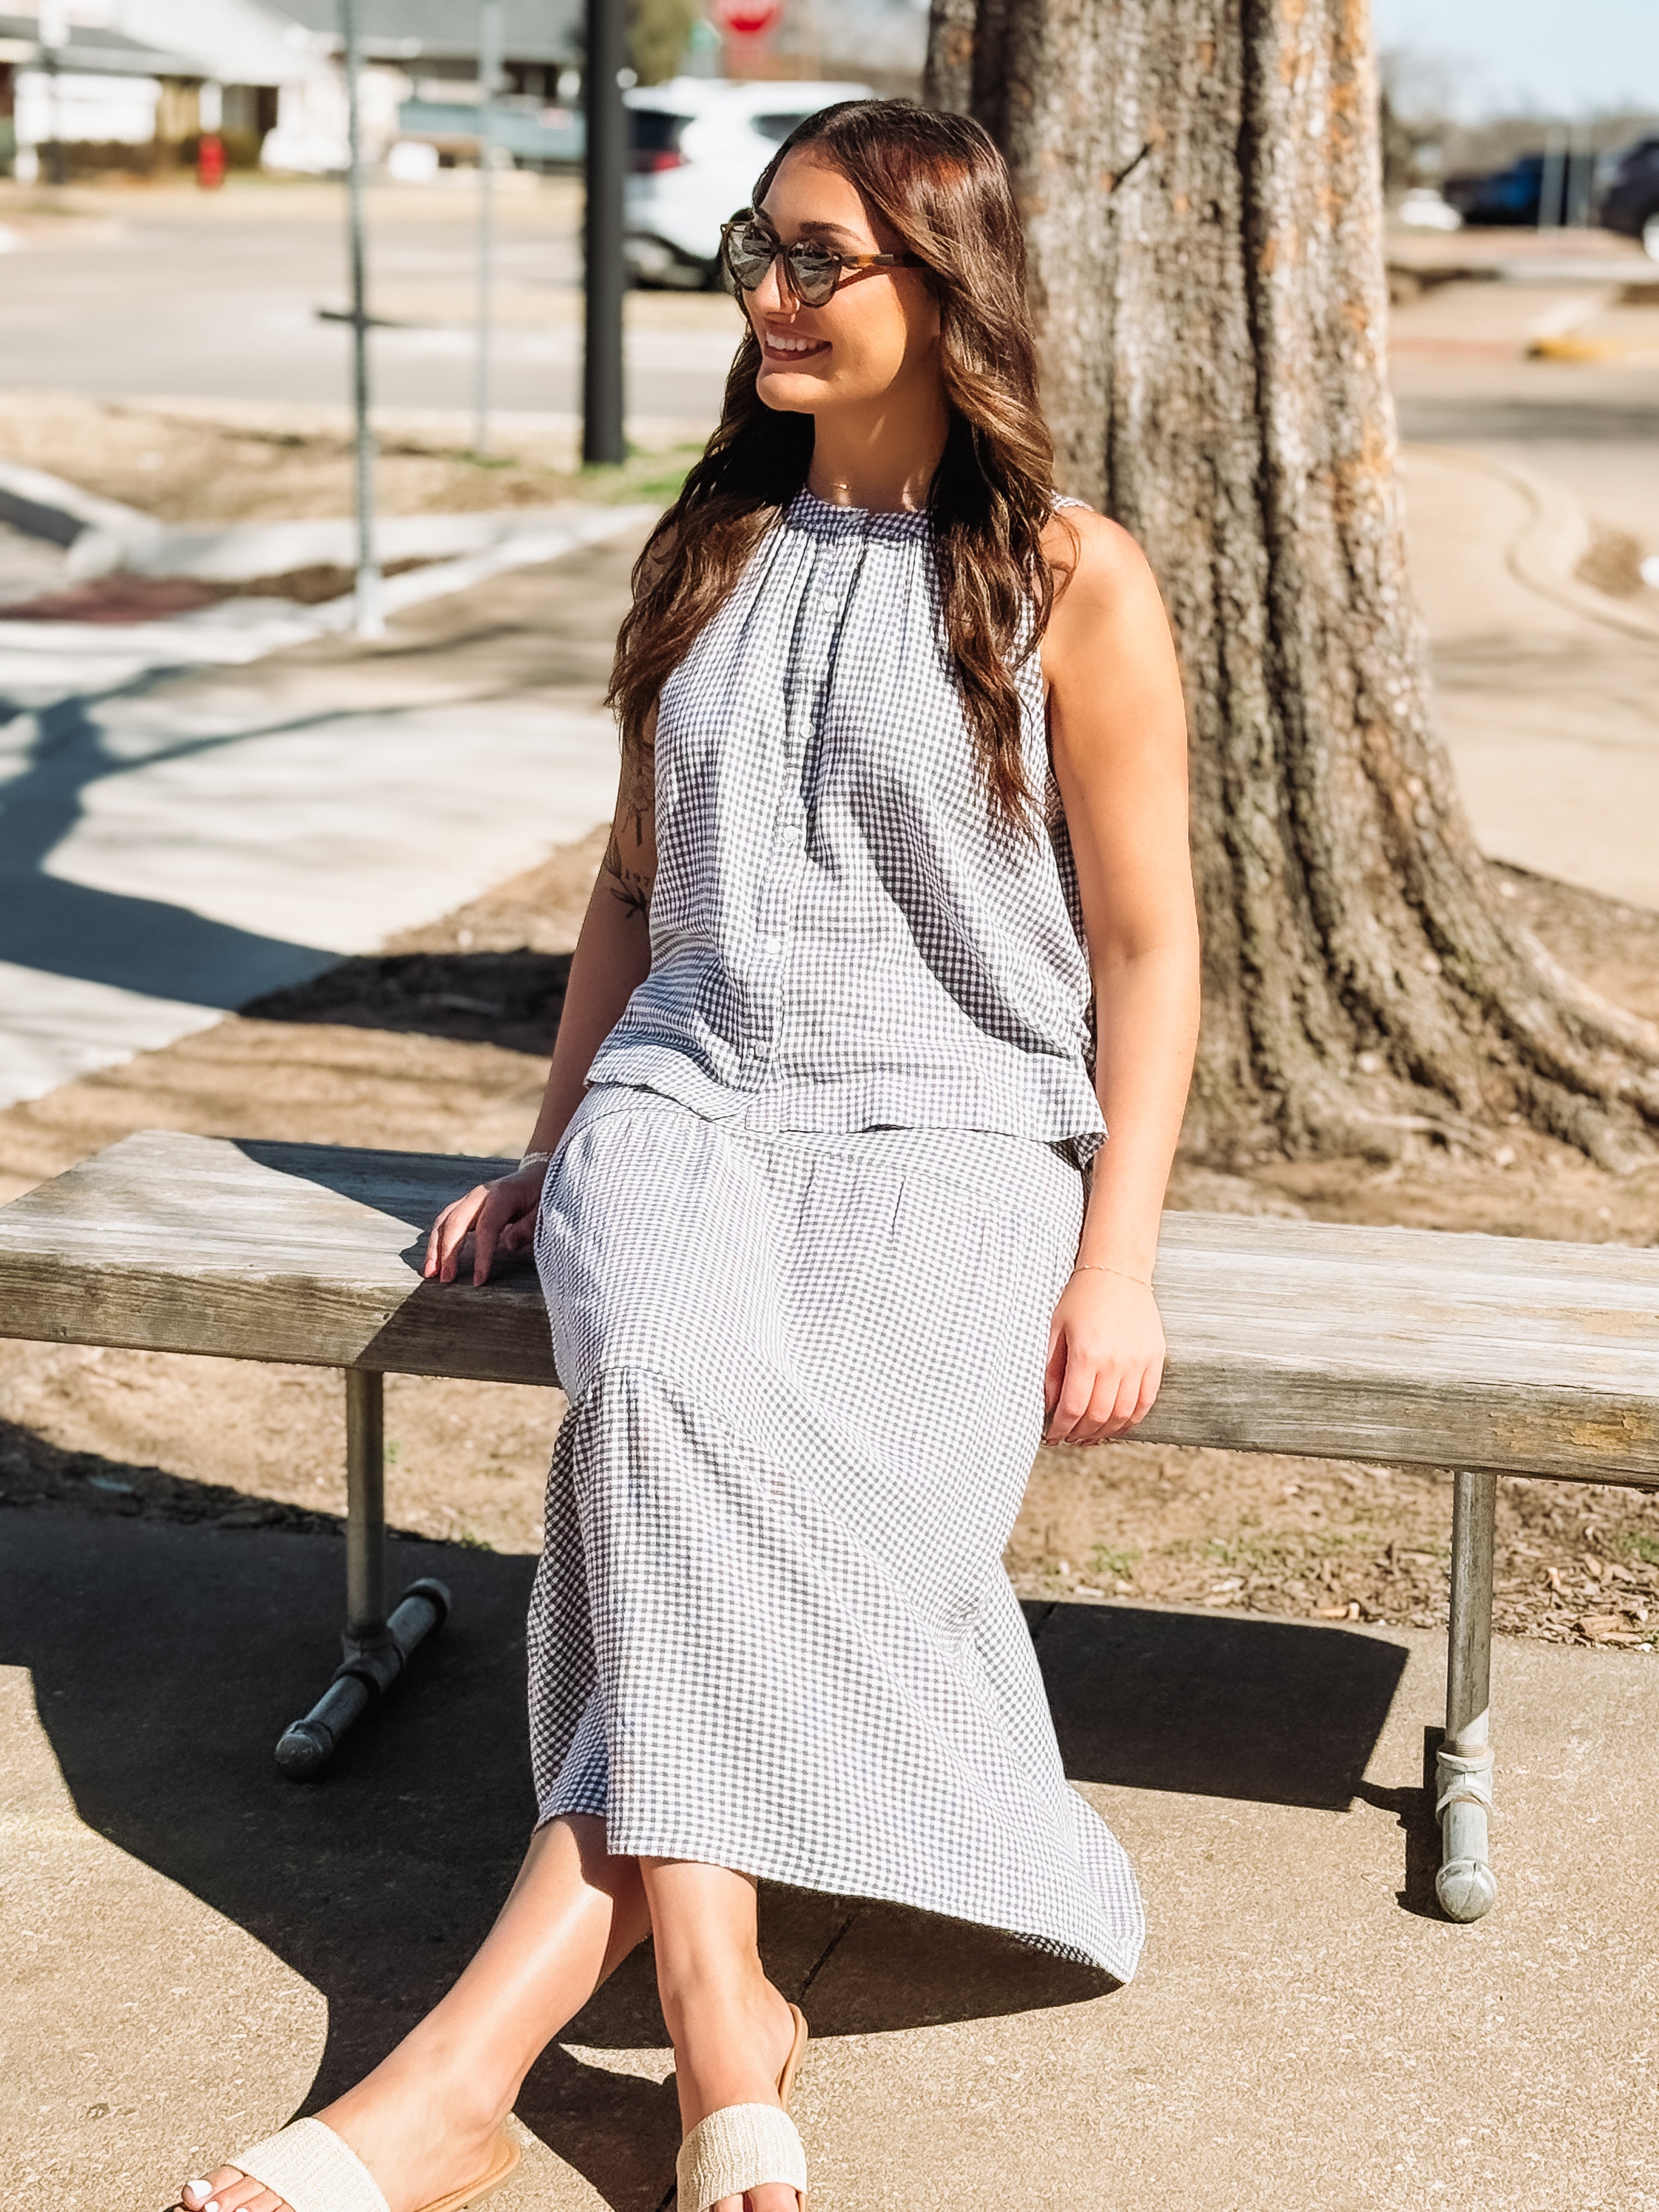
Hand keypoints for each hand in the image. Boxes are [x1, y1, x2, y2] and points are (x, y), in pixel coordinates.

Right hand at [424, 1164, 546, 1286]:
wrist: (536, 1173)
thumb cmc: (543, 1194)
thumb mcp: (546, 1209)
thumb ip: (529, 1226)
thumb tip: (509, 1246)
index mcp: (503, 1195)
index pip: (488, 1227)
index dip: (482, 1255)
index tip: (479, 1281)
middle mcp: (481, 1194)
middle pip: (456, 1222)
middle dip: (448, 1252)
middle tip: (446, 1280)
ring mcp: (470, 1199)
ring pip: (444, 1221)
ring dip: (435, 1248)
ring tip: (430, 1273)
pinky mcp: (465, 1206)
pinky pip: (445, 1222)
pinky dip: (437, 1242)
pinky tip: (434, 1261)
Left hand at [1042, 1268, 1165, 1443]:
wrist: (1118, 1270)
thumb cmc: (1081, 1297)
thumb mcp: (1055, 1328)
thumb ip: (1051, 1368)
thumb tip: (1048, 1404)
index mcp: (1086, 1354)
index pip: (1073, 1408)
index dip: (1061, 1428)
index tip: (1052, 1436)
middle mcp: (1115, 1362)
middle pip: (1098, 1416)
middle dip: (1080, 1434)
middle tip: (1069, 1439)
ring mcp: (1139, 1362)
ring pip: (1123, 1414)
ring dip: (1105, 1432)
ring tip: (1090, 1436)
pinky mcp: (1156, 1359)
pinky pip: (1146, 1401)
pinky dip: (1131, 1419)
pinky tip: (1117, 1424)